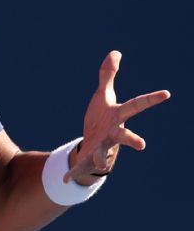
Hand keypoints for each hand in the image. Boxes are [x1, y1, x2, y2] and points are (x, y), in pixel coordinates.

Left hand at [67, 51, 170, 183]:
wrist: (96, 144)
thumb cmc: (103, 118)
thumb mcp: (103, 95)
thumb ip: (107, 75)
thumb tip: (115, 52)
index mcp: (118, 117)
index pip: (136, 105)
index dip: (151, 99)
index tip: (167, 93)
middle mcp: (113, 134)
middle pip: (124, 136)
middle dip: (132, 140)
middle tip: (142, 145)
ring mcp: (102, 148)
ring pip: (103, 154)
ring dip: (100, 157)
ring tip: (97, 159)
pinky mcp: (88, 159)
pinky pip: (81, 167)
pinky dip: (73, 172)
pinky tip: (65, 178)